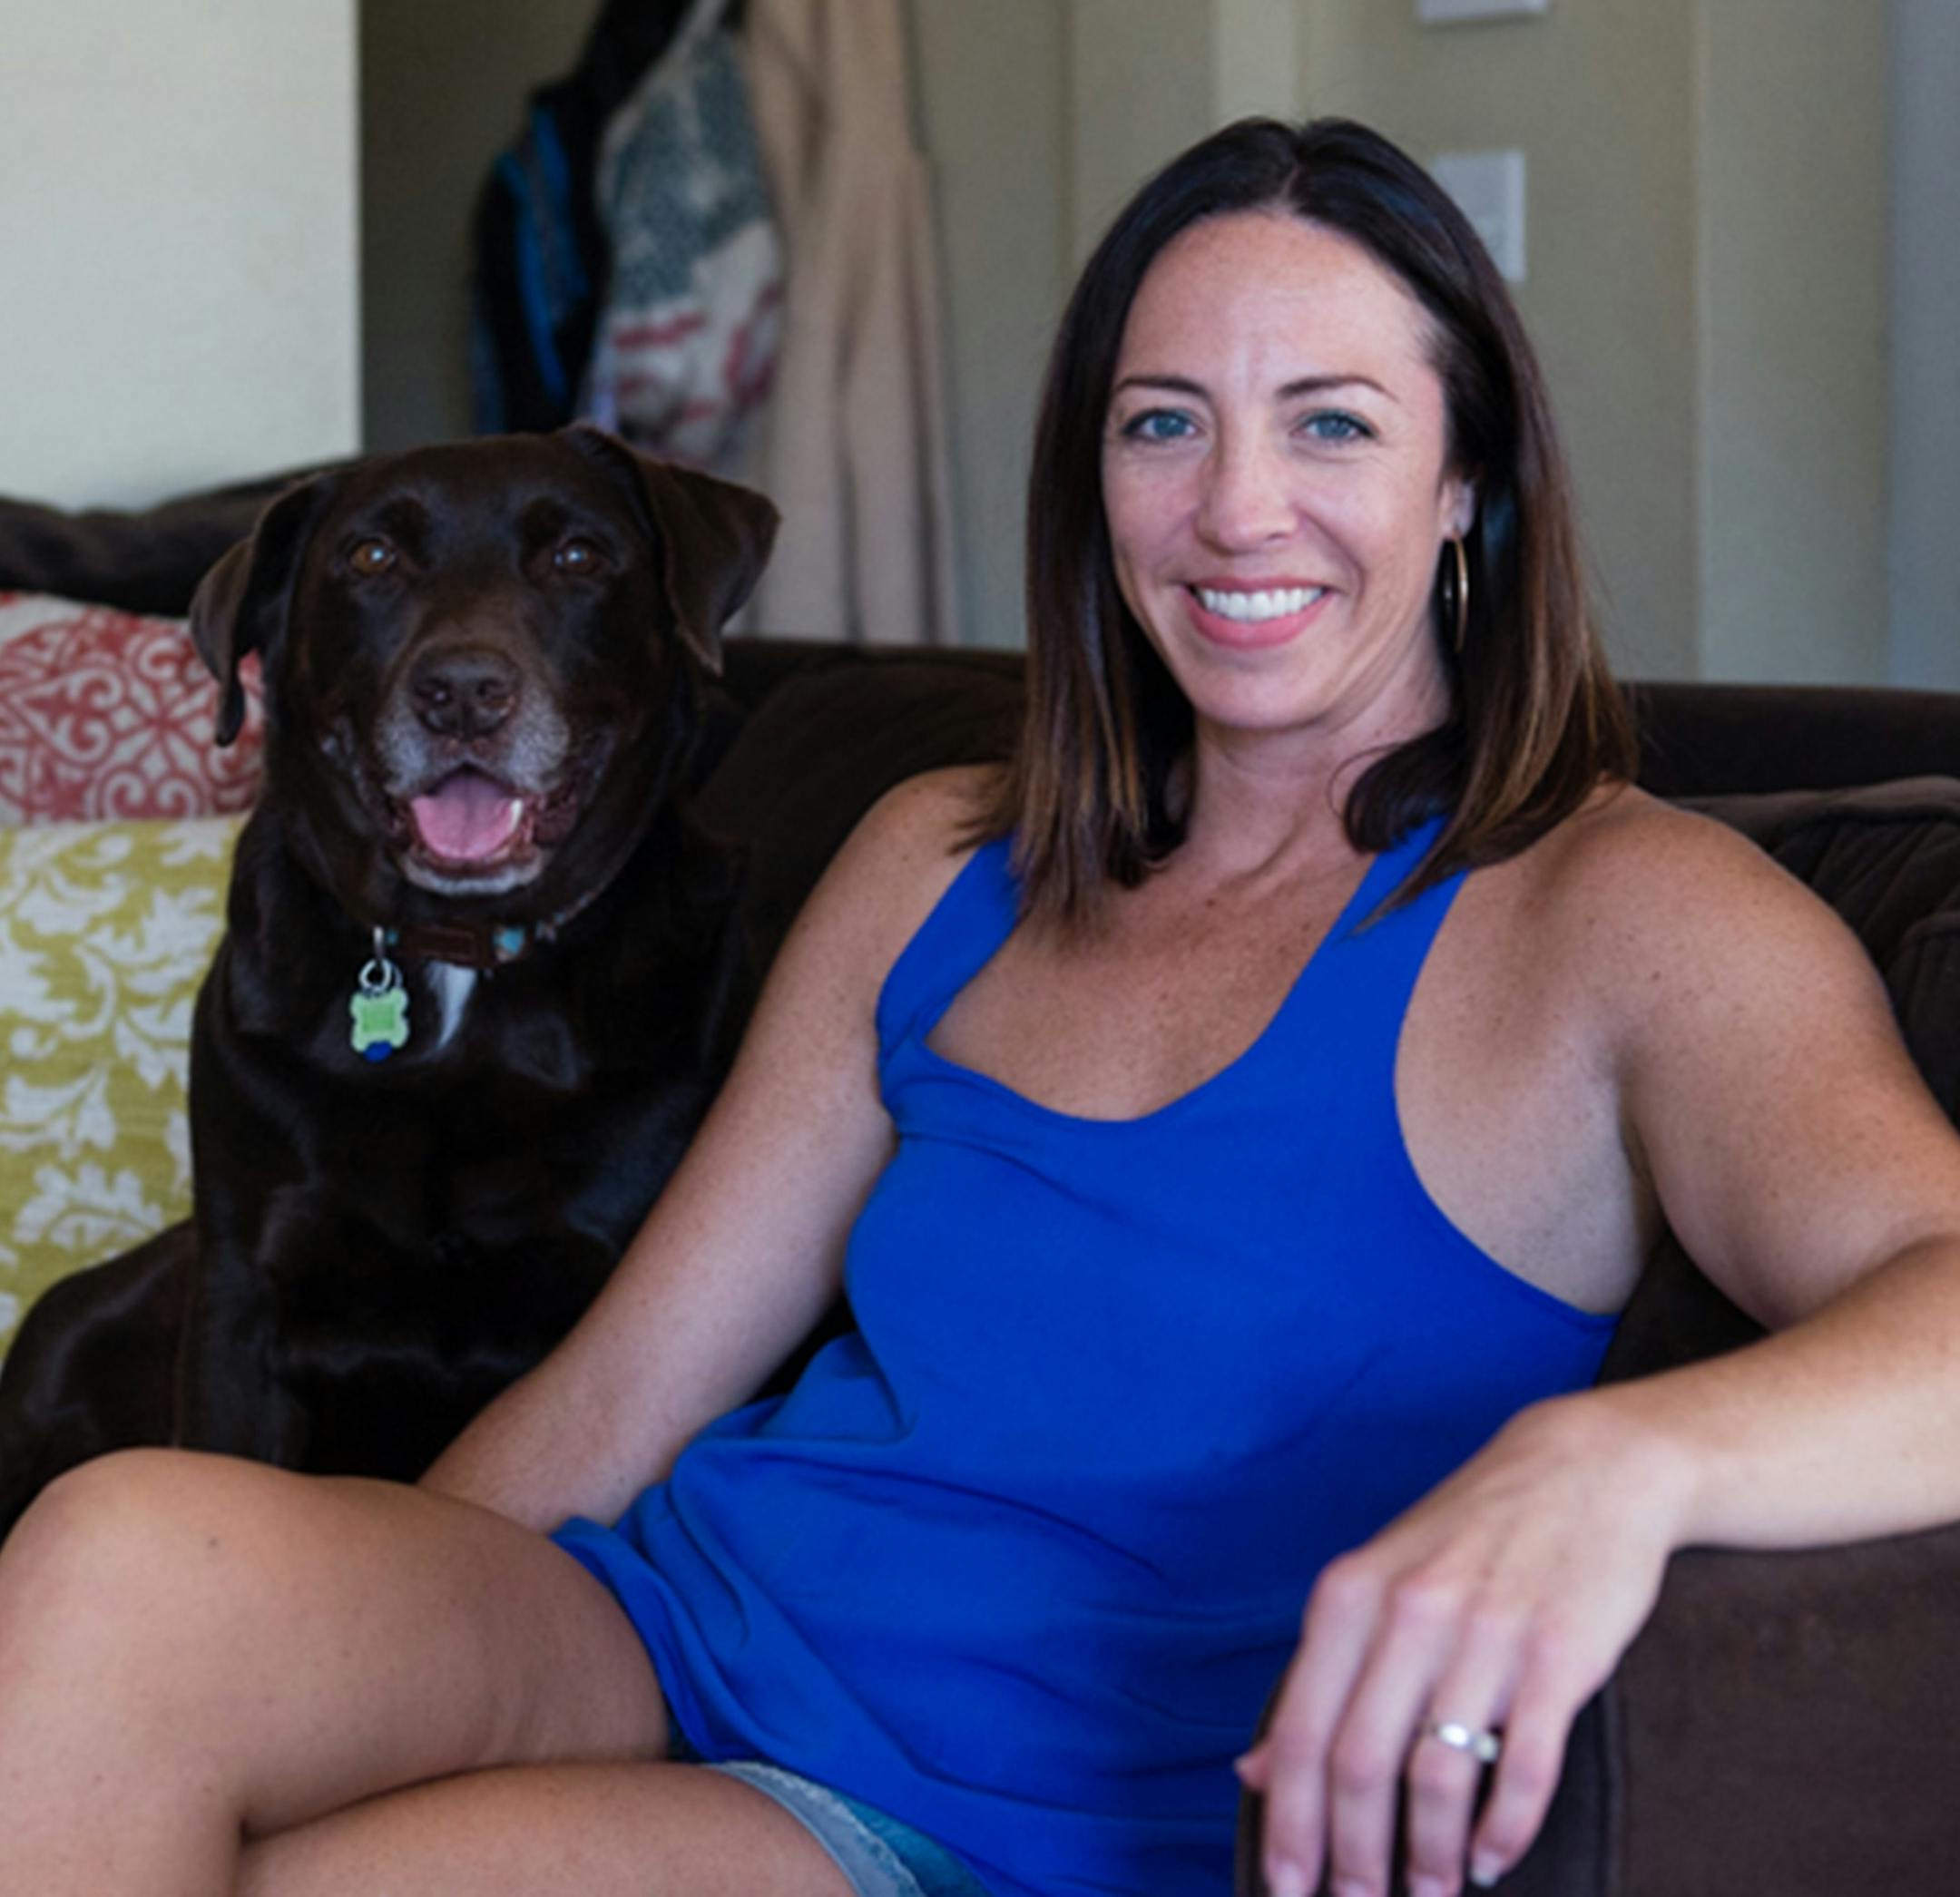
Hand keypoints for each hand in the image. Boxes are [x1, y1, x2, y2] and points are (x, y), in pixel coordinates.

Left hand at [1235, 1394, 1692, 1896]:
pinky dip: (1504, 1829)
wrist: (1586, 1469)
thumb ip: (1318, 1676)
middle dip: (1353, 1857)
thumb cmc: (1469, 1536)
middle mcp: (1409, 1613)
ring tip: (1429, 1895)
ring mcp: (1486, 1635)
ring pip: (1437, 1777)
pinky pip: (1524, 1767)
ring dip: (1429, 1857)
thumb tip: (1254, 1771)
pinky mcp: (1559, 1657)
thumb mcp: (1375, 1584)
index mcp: (1350, 1597)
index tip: (1285, 1887)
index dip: (1291, 1824)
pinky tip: (1491, 1859)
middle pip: (1361, 1766)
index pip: (1304, 1733)